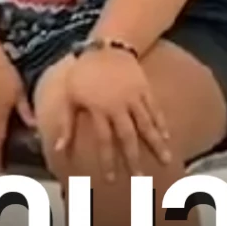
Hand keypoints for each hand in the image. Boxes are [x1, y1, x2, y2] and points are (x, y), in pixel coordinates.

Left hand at [57, 46, 170, 178]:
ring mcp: (134, 97)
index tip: (112, 179)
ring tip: (166, 161)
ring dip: (156, 144)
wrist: (105, 46)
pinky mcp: (145, 88)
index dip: (108, 161)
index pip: (105, 141)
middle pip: (128, 136)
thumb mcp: (69, 97)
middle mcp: (118, 106)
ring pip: (147, 124)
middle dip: (134, 158)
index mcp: (99, 109)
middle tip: (140, 177)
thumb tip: (59, 149)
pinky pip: (154, 109)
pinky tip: (167, 137)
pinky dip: (161, 123)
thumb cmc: (83, 73)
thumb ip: (66, 124)